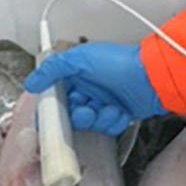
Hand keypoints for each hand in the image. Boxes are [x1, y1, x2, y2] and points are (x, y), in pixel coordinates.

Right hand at [24, 42, 164, 134]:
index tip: (49, 118)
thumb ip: (53, 69)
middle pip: (70, 112)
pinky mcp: (117, 114)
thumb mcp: (81, 58)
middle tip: (85, 111)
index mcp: (78, 73)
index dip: (51, 108)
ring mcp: (103, 101)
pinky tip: (120, 110)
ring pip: (88, 122)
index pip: (55, 94)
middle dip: (77, 115)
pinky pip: (106, 127)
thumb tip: (32, 81)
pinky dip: (112, 120)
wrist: (152, 77)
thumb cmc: (120, 63)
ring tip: (106, 109)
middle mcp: (89, 87)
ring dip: (97, 118)